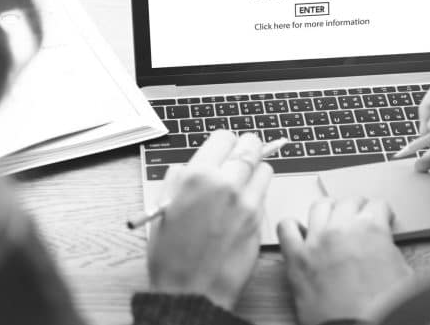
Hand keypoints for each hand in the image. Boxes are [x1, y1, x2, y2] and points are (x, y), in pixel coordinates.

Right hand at [147, 131, 272, 309]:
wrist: (190, 291)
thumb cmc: (171, 254)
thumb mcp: (164, 205)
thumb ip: (180, 177)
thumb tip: (194, 164)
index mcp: (197, 176)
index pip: (224, 137)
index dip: (223, 143)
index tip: (223, 149)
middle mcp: (225, 183)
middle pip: (250, 145)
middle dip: (245, 149)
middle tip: (240, 157)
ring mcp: (247, 201)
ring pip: (265, 167)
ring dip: (255, 171)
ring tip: (242, 184)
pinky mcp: (260, 219)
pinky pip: (266, 192)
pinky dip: (258, 192)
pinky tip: (244, 205)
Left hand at [277, 198, 411, 324]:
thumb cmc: (381, 308)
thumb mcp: (403, 272)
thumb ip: (390, 248)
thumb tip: (383, 242)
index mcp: (371, 228)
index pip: (377, 204)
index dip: (382, 213)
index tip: (381, 219)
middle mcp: (341, 228)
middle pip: (349, 201)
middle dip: (358, 208)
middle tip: (359, 220)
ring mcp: (316, 241)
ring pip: (319, 206)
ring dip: (329, 210)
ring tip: (332, 221)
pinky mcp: (296, 257)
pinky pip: (286, 228)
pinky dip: (292, 227)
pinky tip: (301, 233)